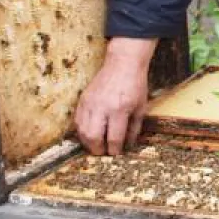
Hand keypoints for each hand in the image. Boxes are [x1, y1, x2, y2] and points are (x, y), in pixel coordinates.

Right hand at [75, 37, 156, 155]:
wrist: (123, 64)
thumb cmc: (135, 86)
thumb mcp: (141, 107)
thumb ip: (134, 128)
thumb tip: (127, 146)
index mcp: (119, 110)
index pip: (113, 137)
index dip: (114, 149)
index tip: (116, 153)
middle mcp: (102, 107)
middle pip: (93, 137)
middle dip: (98, 149)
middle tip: (103, 152)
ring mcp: (89, 103)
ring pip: (82, 131)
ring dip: (87, 142)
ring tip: (96, 145)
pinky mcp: (82, 100)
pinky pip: (77, 121)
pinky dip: (81, 131)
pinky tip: (89, 134)